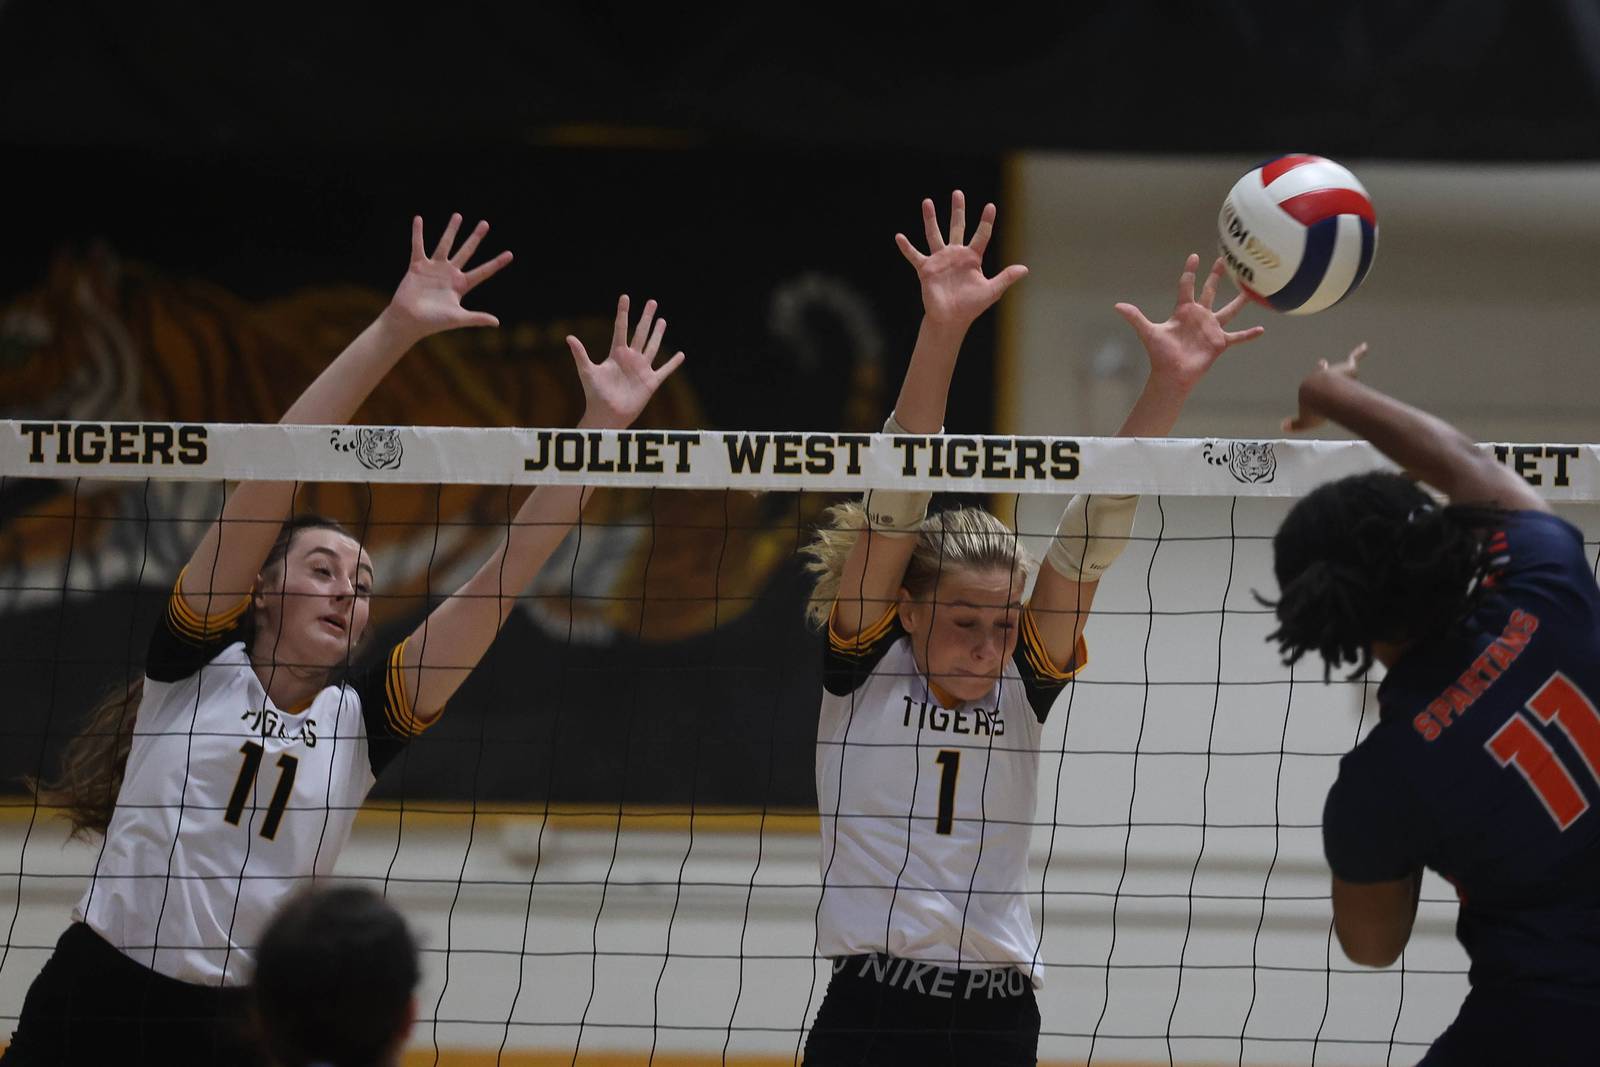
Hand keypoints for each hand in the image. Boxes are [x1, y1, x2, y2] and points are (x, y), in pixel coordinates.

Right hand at [385, 214, 513, 340]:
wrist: (409, 320)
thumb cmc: (433, 322)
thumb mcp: (458, 318)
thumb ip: (476, 318)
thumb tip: (497, 323)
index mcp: (461, 285)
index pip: (483, 272)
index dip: (496, 263)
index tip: (510, 254)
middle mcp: (450, 274)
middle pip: (466, 251)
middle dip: (475, 238)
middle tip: (485, 223)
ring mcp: (434, 268)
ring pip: (445, 244)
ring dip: (451, 230)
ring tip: (458, 215)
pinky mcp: (418, 266)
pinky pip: (418, 246)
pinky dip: (417, 233)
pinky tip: (418, 219)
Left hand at [568, 295, 685, 430]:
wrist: (607, 415)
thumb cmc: (595, 395)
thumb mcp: (587, 372)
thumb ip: (581, 354)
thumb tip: (569, 337)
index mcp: (616, 354)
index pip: (621, 328)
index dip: (623, 312)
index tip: (625, 297)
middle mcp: (630, 358)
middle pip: (641, 333)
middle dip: (646, 318)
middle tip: (652, 302)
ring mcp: (642, 369)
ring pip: (653, 347)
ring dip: (658, 334)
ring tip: (662, 320)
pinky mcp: (651, 382)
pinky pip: (665, 370)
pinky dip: (673, 363)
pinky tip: (680, 355)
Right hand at [896, 191, 1027, 329]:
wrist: (950, 319)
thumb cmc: (971, 306)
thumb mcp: (991, 291)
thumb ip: (1005, 278)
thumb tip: (1025, 269)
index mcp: (972, 258)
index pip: (981, 235)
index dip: (986, 221)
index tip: (990, 206)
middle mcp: (956, 254)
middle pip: (957, 226)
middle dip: (958, 210)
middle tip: (958, 193)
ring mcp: (940, 260)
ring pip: (934, 234)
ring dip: (931, 219)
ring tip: (927, 202)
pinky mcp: (926, 269)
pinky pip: (915, 255)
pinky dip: (907, 247)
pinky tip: (899, 236)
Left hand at [1114, 255, 1263, 390]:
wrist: (1171, 375)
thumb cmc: (1160, 355)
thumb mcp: (1148, 332)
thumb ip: (1135, 317)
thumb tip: (1117, 306)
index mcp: (1183, 311)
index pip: (1187, 286)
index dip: (1190, 271)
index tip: (1194, 256)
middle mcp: (1199, 316)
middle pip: (1210, 291)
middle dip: (1216, 275)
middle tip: (1225, 258)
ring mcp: (1211, 328)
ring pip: (1229, 310)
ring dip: (1240, 300)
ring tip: (1253, 288)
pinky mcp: (1219, 343)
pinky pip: (1237, 337)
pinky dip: (1249, 335)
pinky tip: (1262, 329)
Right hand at [1283, 342, 1368, 432]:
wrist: (1323, 396)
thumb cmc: (1314, 409)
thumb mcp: (1304, 421)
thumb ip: (1296, 424)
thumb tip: (1283, 427)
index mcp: (1309, 386)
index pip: (1310, 384)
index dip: (1312, 384)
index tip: (1308, 383)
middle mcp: (1320, 376)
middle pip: (1322, 372)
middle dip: (1322, 368)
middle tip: (1322, 361)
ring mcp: (1334, 371)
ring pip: (1339, 369)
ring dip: (1342, 371)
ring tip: (1347, 368)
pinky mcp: (1347, 368)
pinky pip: (1353, 358)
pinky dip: (1359, 352)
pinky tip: (1365, 346)